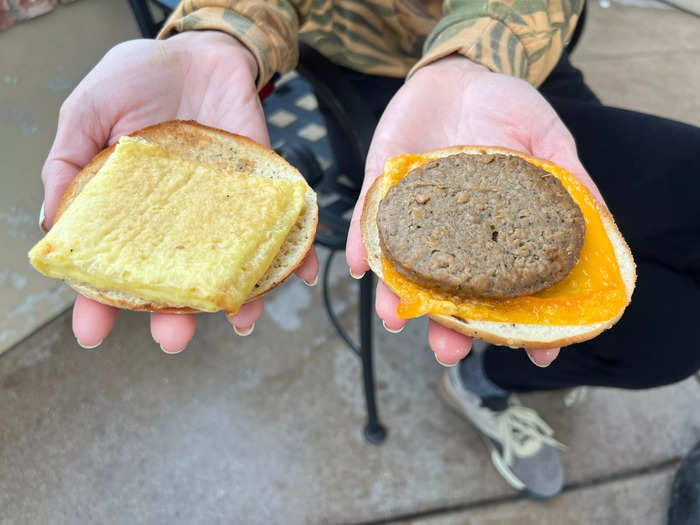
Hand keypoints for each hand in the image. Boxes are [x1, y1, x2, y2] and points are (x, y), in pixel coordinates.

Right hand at [41, 31, 317, 352]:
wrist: (199, 50)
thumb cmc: (139, 78)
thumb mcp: (87, 114)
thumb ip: (68, 164)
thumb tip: (53, 223)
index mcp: (131, 211)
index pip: (114, 267)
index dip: (100, 302)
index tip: (92, 334)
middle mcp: (177, 220)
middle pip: (176, 279)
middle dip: (174, 313)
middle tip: (173, 339)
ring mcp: (221, 210)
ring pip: (229, 265)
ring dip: (236, 296)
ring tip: (239, 319)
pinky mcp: (261, 190)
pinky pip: (279, 228)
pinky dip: (292, 253)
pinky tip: (296, 275)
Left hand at [346, 55, 604, 366]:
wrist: (460, 72)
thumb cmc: (509, 107)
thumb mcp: (549, 140)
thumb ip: (570, 182)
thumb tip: (601, 231)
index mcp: (496, 232)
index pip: (510, 289)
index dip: (523, 324)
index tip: (539, 356)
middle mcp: (454, 235)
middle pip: (451, 292)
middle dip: (449, 326)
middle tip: (449, 352)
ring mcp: (417, 216)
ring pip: (404, 268)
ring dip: (396, 297)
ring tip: (395, 318)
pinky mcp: (383, 190)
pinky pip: (370, 223)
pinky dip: (363, 245)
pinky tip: (361, 266)